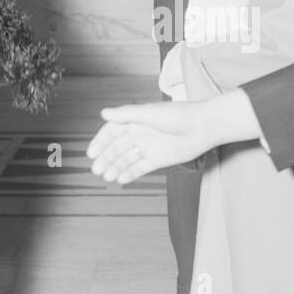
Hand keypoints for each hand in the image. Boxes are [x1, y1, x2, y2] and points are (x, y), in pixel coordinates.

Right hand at [88, 88, 261, 182]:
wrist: (203, 127)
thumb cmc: (177, 115)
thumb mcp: (149, 113)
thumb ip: (126, 115)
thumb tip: (103, 113)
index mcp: (135, 120)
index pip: (112, 132)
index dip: (100, 142)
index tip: (91, 153)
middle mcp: (140, 134)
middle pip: (117, 148)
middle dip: (106, 158)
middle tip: (96, 170)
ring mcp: (149, 147)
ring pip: (127, 159)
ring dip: (115, 167)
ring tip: (106, 177)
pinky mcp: (158, 160)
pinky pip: (140, 168)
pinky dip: (130, 174)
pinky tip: (120, 179)